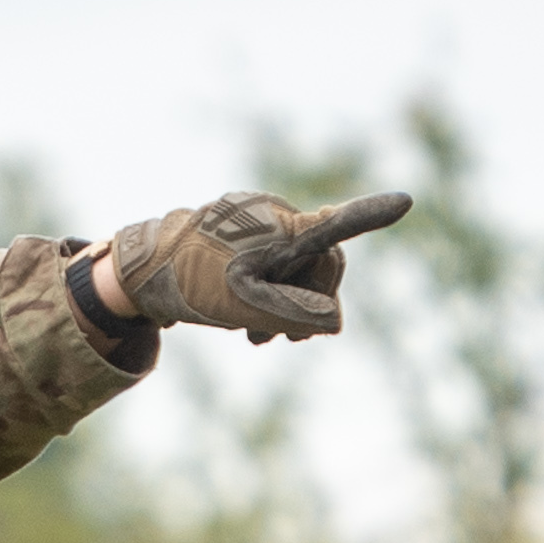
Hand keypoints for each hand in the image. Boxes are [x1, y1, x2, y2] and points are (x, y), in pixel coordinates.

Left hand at [102, 189, 413, 341]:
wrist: (138, 272)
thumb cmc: (191, 285)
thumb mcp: (245, 307)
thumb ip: (295, 314)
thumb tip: (336, 323)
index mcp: (278, 226)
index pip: (333, 225)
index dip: (371, 215)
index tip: (405, 201)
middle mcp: (272, 215)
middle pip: (320, 262)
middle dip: (309, 302)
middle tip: (280, 341)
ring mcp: (257, 221)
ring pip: (296, 267)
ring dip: (287, 304)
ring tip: (256, 337)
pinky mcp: (243, 231)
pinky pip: (275, 262)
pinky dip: (269, 291)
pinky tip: (247, 321)